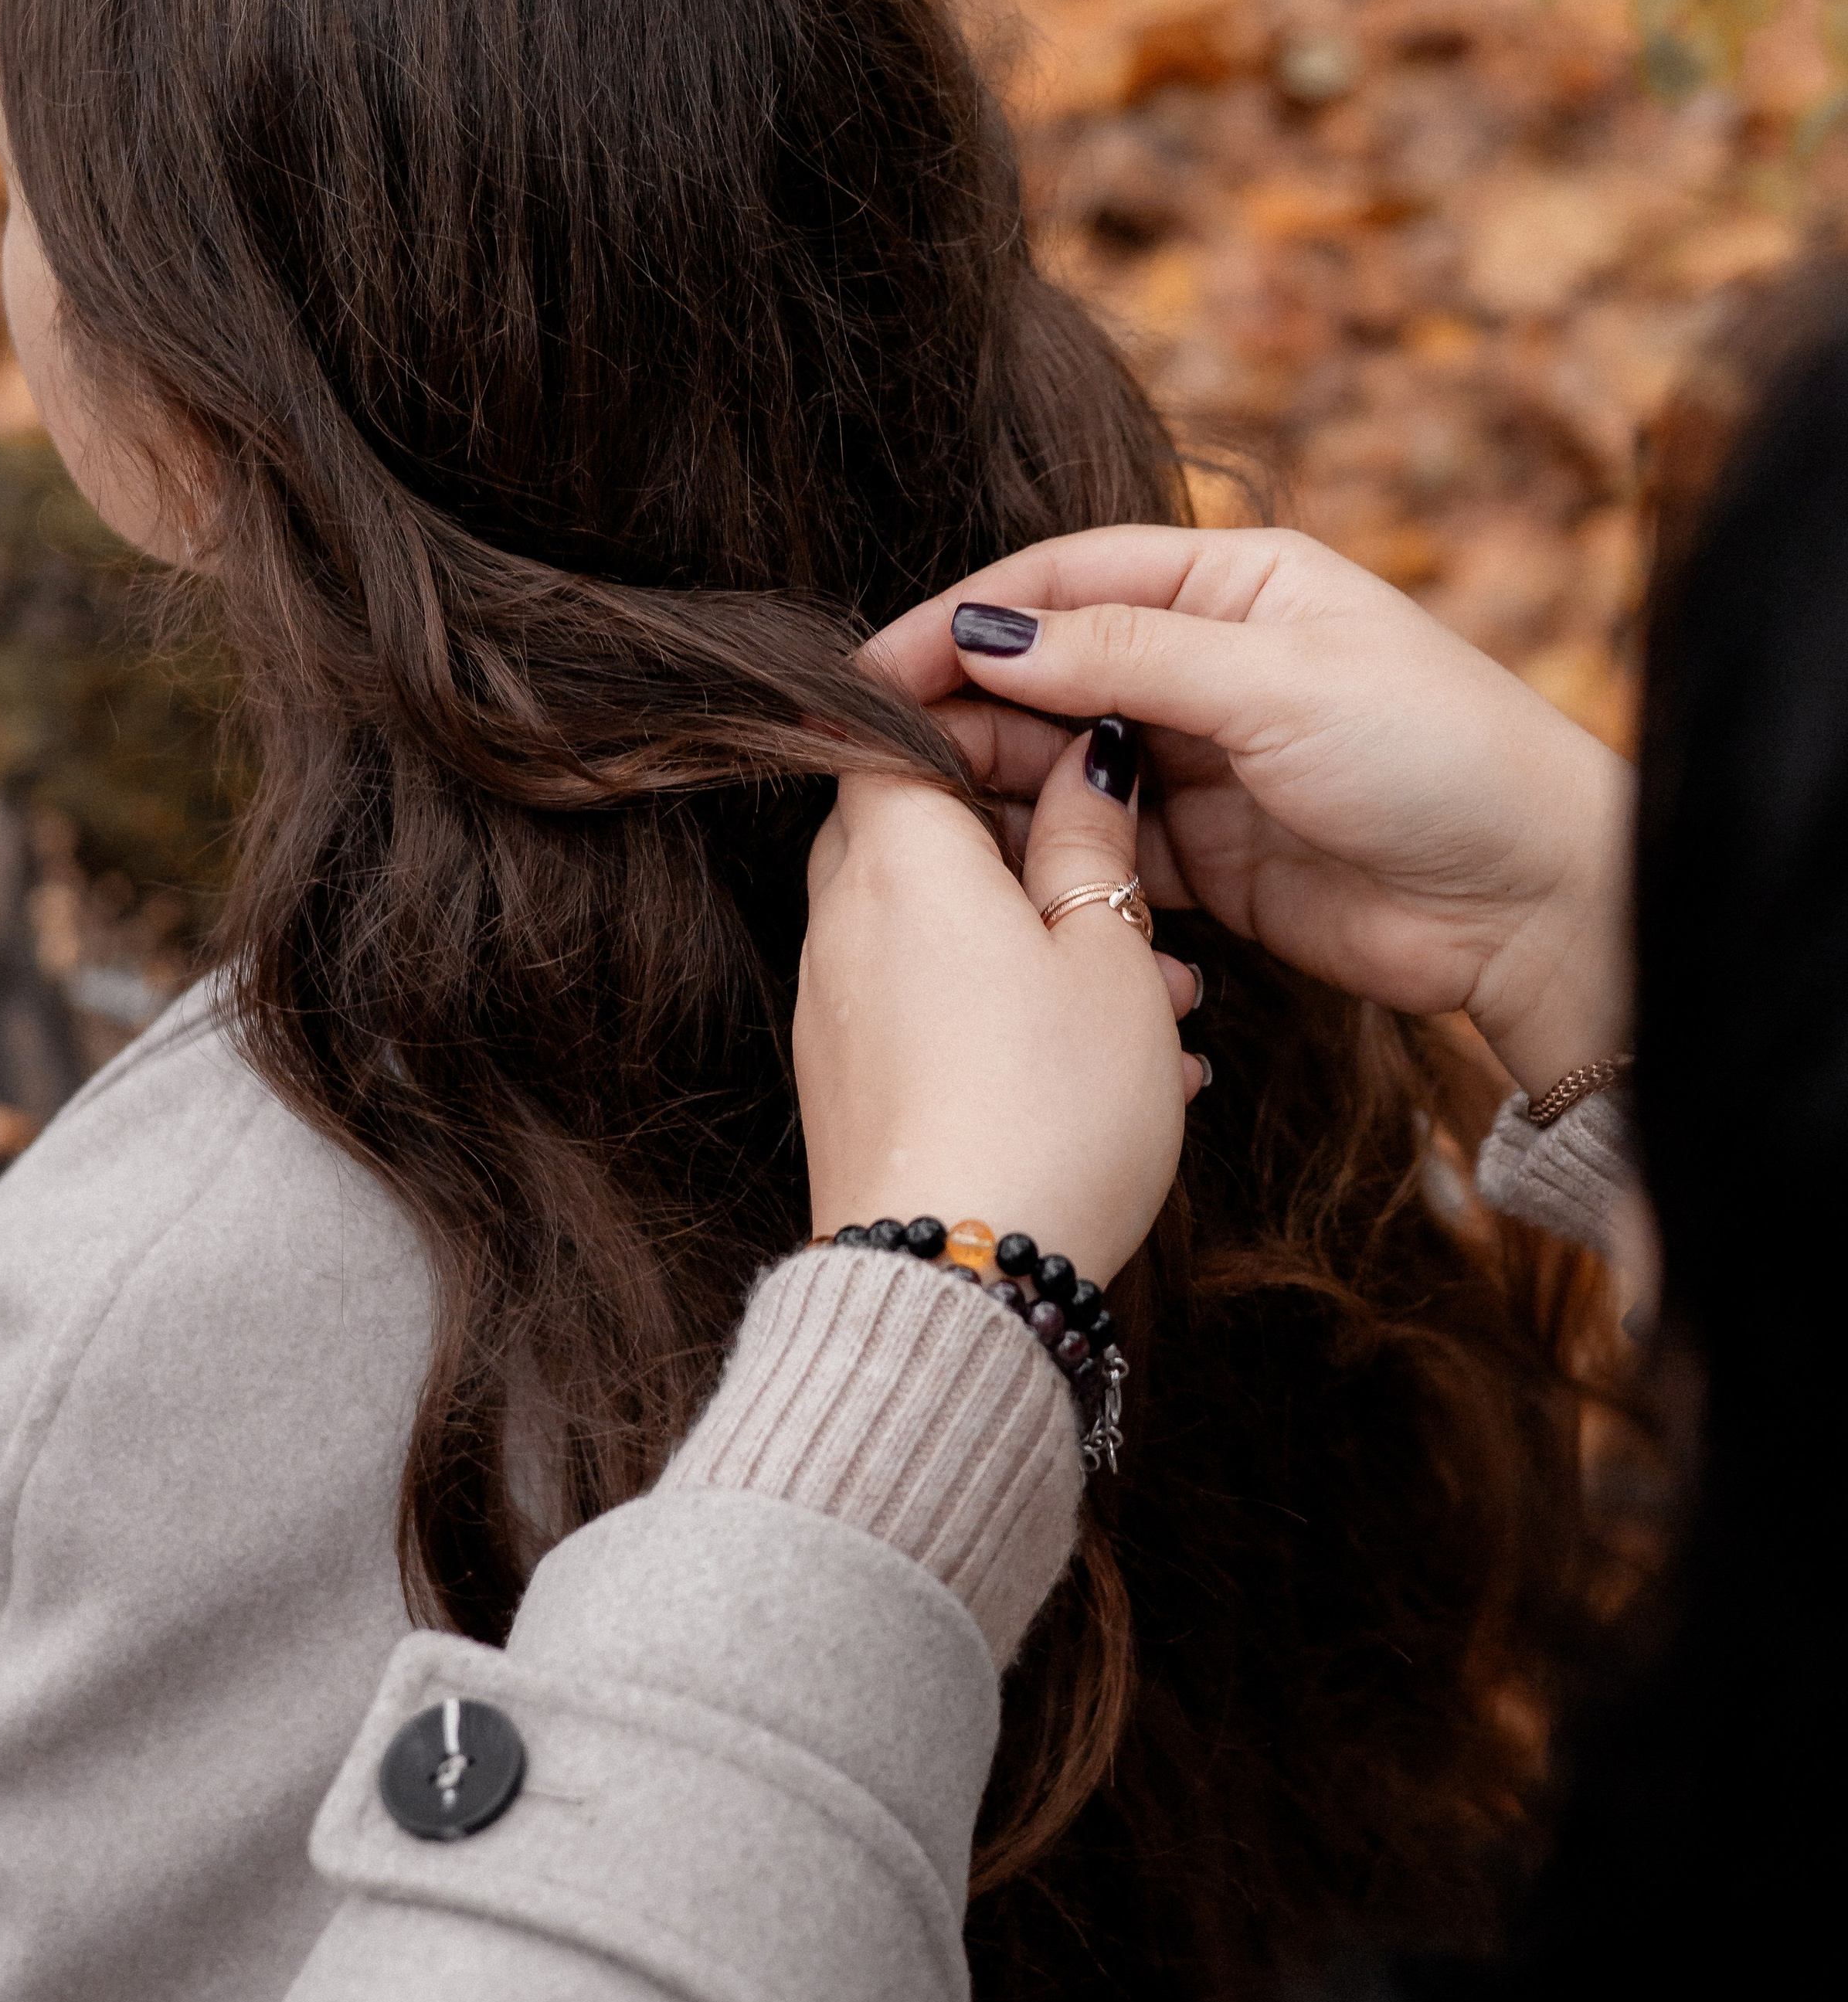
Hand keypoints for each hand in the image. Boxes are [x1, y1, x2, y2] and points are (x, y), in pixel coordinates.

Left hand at [796, 729, 1197, 1283]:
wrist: (962, 1285)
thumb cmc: (1049, 1108)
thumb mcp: (1108, 954)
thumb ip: (1090, 842)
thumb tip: (1084, 763)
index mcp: (897, 858)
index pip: (886, 725)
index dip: (973, 715)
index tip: (1058, 735)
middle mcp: (844, 923)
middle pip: (912, 821)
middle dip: (1024, 835)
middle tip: (1124, 874)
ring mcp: (837, 1008)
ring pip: (937, 922)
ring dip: (1042, 935)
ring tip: (1163, 997)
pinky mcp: (851, 1082)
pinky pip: (929, 1003)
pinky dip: (1009, 1007)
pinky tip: (1117, 1064)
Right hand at [864, 526, 1633, 1105]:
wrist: (1532, 901)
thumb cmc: (1434, 756)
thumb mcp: (1274, 681)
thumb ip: (1124, 655)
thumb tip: (987, 630)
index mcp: (1232, 581)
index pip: (1064, 581)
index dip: (964, 620)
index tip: (874, 667)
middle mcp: (1208, 661)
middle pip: (1047, 671)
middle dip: (958, 704)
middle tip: (863, 749)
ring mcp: (1201, 760)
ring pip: (1059, 761)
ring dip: (986, 782)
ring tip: (906, 809)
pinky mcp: (1204, 857)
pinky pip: (1093, 842)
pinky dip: (1039, 851)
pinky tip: (982, 866)